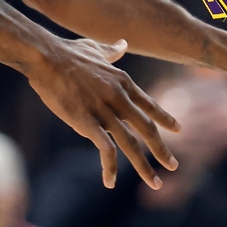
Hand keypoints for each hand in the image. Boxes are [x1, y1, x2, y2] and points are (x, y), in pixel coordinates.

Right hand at [26, 38, 180, 189]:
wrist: (47, 58)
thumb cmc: (68, 52)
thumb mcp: (96, 48)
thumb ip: (112, 50)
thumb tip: (123, 44)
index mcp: (123, 82)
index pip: (150, 105)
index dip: (165, 119)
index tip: (179, 130)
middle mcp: (120, 98)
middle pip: (147, 129)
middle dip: (162, 150)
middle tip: (174, 165)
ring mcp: (105, 111)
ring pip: (131, 144)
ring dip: (144, 167)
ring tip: (155, 182)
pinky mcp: (87, 123)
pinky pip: (105, 150)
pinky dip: (110, 167)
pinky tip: (110, 182)